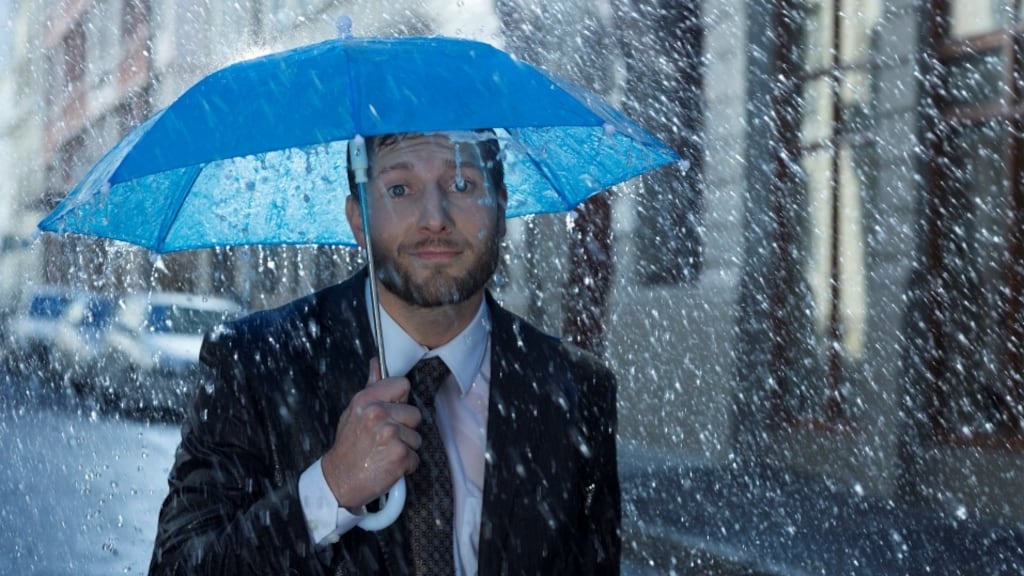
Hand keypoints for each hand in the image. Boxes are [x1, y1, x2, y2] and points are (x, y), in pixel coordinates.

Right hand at [321, 358, 422, 509]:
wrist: (339, 480)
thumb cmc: (348, 446)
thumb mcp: (353, 412)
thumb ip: (371, 388)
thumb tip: (377, 363)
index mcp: (367, 400)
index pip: (403, 384)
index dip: (400, 399)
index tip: (391, 411)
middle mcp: (379, 414)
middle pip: (414, 414)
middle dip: (404, 428)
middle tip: (385, 439)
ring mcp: (391, 435)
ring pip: (417, 438)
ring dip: (405, 448)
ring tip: (385, 453)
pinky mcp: (400, 456)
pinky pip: (416, 457)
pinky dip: (405, 465)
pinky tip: (388, 465)